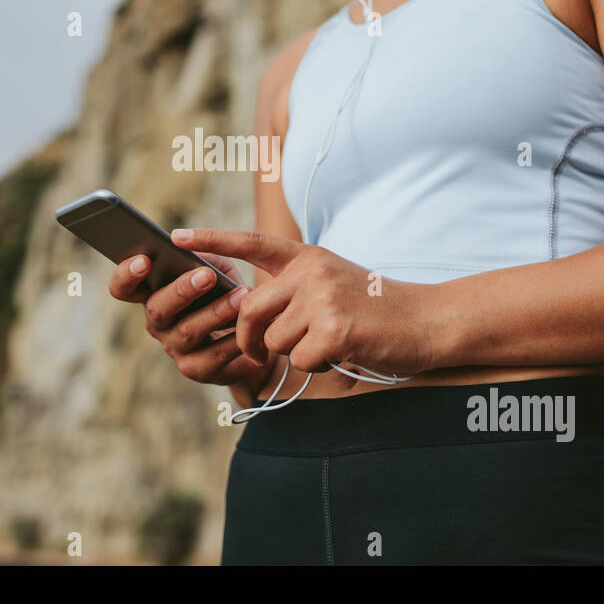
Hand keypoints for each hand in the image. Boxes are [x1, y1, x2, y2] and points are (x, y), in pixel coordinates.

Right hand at [107, 250, 272, 390]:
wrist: (253, 334)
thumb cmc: (226, 292)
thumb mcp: (218, 267)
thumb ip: (205, 256)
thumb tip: (193, 245)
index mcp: (154, 292)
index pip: (124, 288)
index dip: (126, 275)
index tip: (144, 260)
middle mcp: (157, 321)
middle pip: (157, 309)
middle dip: (182, 291)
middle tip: (207, 275)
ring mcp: (173, 347)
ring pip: (187, 331)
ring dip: (214, 313)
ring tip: (240, 296)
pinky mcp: (196, 369)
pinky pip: (212, 355)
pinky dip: (231, 340)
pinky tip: (247, 326)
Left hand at [169, 228, 431, 376]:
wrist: (426, 320)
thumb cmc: (376, 309)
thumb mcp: (332, 281)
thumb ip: (294, 287)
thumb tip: (251, 312)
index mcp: (307, 257)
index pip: (251, 243)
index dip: (212, 240)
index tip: (177, 238)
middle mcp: (310, 272)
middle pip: (250, 309)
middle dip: (247, 339)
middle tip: (256, 355)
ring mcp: (322, 299)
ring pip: (274, 339)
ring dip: (293, 353)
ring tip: (327, 343)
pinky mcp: (333, 330)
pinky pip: (299, 360)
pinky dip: (316, 365)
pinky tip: (342, 352)